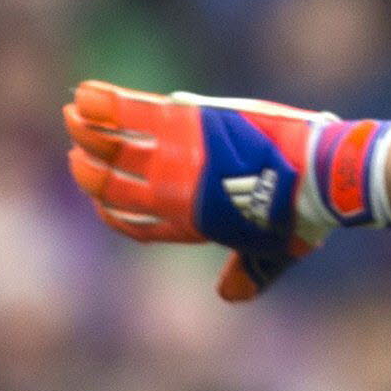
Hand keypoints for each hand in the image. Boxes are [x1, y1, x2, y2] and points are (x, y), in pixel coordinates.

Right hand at [65, 81, 322, 301]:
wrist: (318, 175)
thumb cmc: (301, 212)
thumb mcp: (274, 251)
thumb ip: (250, 273)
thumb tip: (229, 295)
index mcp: (191, 224)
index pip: (135, 223)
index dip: (112, 211)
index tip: (100, 199)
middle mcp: (173, 194)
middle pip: (115, 185)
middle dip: (91, 171)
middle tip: (78, 155)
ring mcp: (175, 157)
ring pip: (115, 148)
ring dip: (89, 133)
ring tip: (72, 118)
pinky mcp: (185, 122)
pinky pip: (132, 111)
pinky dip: (104, 102)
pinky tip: (84, 94)